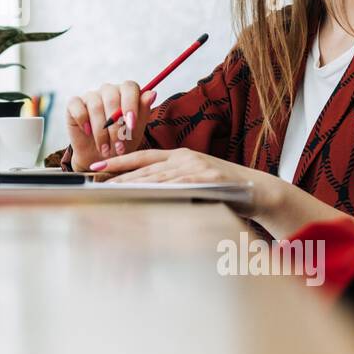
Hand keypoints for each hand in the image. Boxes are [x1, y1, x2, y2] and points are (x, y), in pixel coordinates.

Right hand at [64, 82, 157, 171]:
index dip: (130, 105)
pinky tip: (88, 133)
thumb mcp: (135, 131)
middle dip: (116, 126)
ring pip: (95, 106)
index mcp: (126, 93)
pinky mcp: (74, 104)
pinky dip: (84, 122)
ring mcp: (91, 96)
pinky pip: (77, 107)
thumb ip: (144, 112)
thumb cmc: (122, 142)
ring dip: (101, 131)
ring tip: (105, 149)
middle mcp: (109, 90)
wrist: (100, 158)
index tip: (130, 124)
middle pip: (112, 98)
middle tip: (118, 146)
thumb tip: (152, 94)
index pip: (130, 87)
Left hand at [93, 147, 288, 220]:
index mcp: (181, 155)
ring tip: (110, 192)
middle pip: (145, 168)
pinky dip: (158, 192)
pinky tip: (142, 197)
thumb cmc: (225, 189)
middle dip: (118, 175)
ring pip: (157, 177)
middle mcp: (185, 158)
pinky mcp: (207, 178)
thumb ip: (173, 181)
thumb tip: (146, 192)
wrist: (258, 191)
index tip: (96, 168)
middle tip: (95, 182)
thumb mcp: (196, 178)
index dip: (118, 162)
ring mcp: (196, 167)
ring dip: (132, 185)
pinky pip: (177, 186)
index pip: (143, 156)